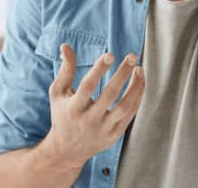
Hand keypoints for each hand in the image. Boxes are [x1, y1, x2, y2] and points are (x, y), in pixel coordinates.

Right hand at [43, 43, 144, 169]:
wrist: (66, 151)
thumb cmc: (62, 115)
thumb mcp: (57, 93)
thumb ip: (65, 69)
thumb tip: (65, 45)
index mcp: (73, 108)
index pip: (88, 86)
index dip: (99, 70)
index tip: (110, 54)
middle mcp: (89, 120)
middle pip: (109, 95)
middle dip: (122, 74)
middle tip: (132, 57)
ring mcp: (103, 129)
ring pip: (124, 107)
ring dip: (135, 87)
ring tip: (139, 69)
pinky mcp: (113, 136)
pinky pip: (129, 115)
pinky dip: (136, 99)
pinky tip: (140, 84)